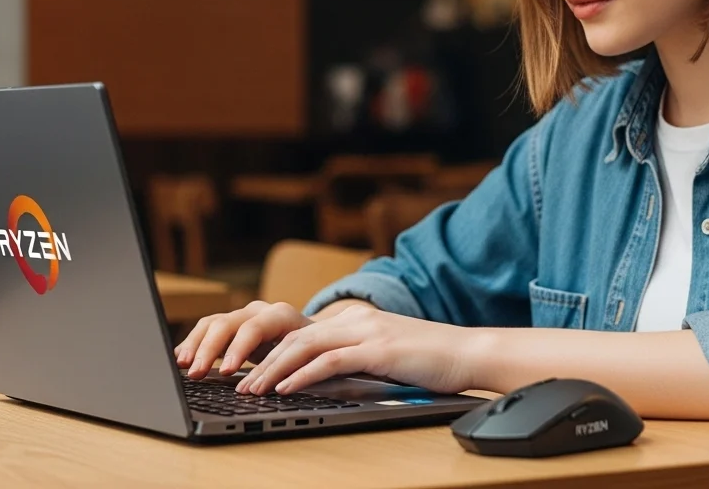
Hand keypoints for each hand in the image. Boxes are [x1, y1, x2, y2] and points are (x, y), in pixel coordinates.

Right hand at [174, 300, 313, 377]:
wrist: (315, 337)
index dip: (239, 348)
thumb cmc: (314, 351)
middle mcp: (258, 312)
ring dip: (195, 345)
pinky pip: (205, 330)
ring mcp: (241, 317)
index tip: (228, 370)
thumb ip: (295, 368)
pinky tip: (181, 359)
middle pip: (227, 323)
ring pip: (212, 324)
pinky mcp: (229, 328)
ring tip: (183, 366)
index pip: (255, 328)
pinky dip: (192, 344)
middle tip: (197, 373)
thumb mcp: (311, 357)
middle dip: (209, 350)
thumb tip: (281, 387)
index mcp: (281, 316)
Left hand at [235, 305, 480, 396]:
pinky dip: (303, 375)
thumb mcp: (386, 354)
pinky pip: (331, 361)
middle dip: (262, 360)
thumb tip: (324, 379)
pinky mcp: (379, 350)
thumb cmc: (432, 360)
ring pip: (306, 346)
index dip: (271, 351)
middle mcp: (357, 320)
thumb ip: (357, 359)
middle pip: (295, 337)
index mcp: (357, 319)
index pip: (303, 332)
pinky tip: (286, 387)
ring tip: (252, 388)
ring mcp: (367, 332)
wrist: (469, 352)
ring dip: (274, 369)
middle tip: (239, 381)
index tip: (250, 370)